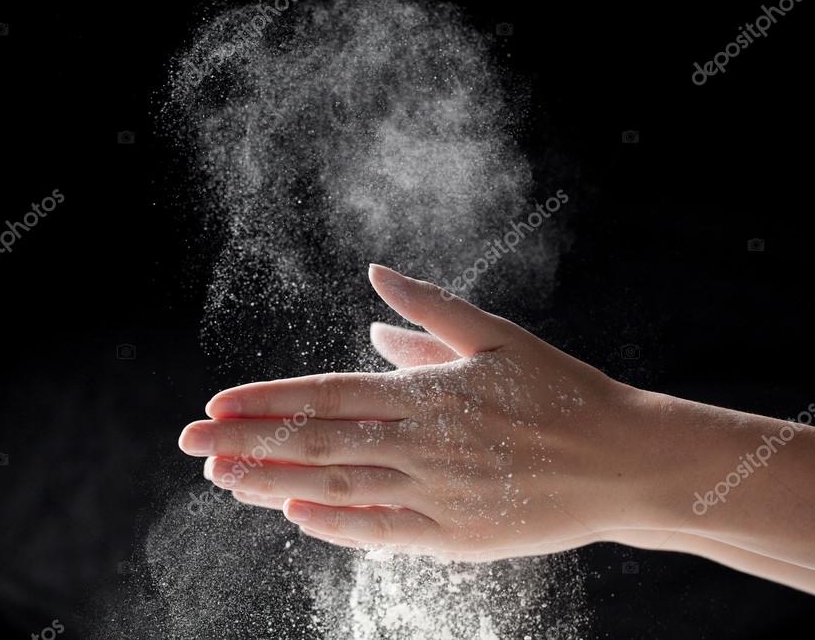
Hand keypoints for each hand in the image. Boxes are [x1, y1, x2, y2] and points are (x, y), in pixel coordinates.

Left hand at [179, 264, 656, 560]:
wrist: (624, 460)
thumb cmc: (563, 390)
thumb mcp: (498, 336)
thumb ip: (431, 310)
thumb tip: (375, 279)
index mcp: (431, 391)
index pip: (329, 395)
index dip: (269, 400)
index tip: (217, 405)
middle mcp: (425, 442)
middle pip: (320, 442)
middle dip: (249, 442)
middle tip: (190, 444)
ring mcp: (439, 493)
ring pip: (339, 487)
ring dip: (275, 483)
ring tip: (223, 480)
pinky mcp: (457, 536)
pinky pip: (384, 531)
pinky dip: (337, 524)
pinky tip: (296, 516)